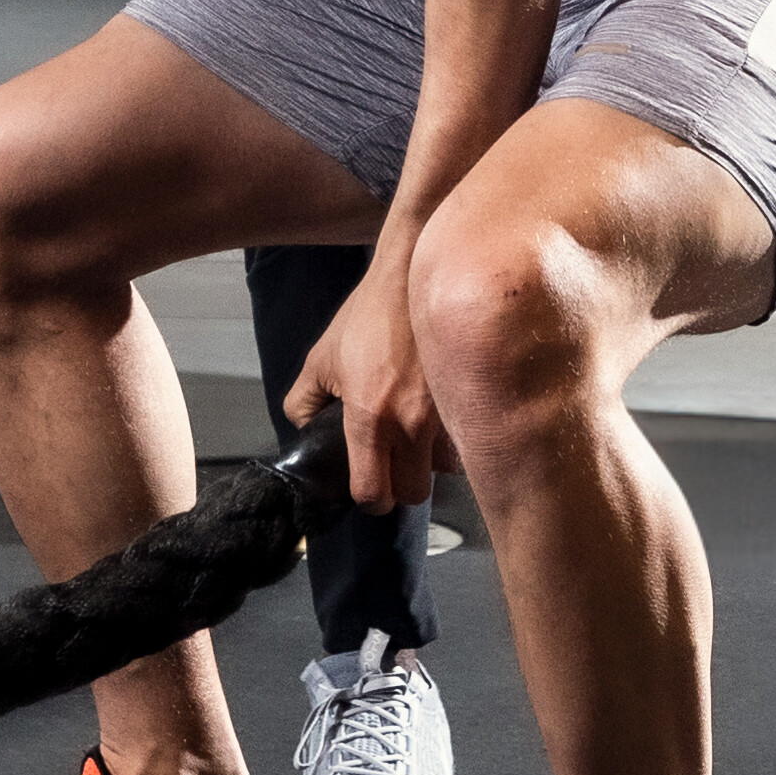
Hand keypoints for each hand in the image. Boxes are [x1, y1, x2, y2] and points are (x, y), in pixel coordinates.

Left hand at [284, 245, 448, 513]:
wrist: (414, 275)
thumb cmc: (368, 315)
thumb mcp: (320, 358)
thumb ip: (304, 402)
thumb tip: (308, 430)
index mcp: (370, 419)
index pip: (374, 494)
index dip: (369, 498)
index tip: (369, 488)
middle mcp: (411, 424)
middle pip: (413, 494)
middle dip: (400, 485)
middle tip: (391, 465)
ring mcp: (446, 414)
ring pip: (443, 470)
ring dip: (429, 462)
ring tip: (416, 438)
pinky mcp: (471, 398)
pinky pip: (464, 439)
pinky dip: (451, 438)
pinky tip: (437, 418)